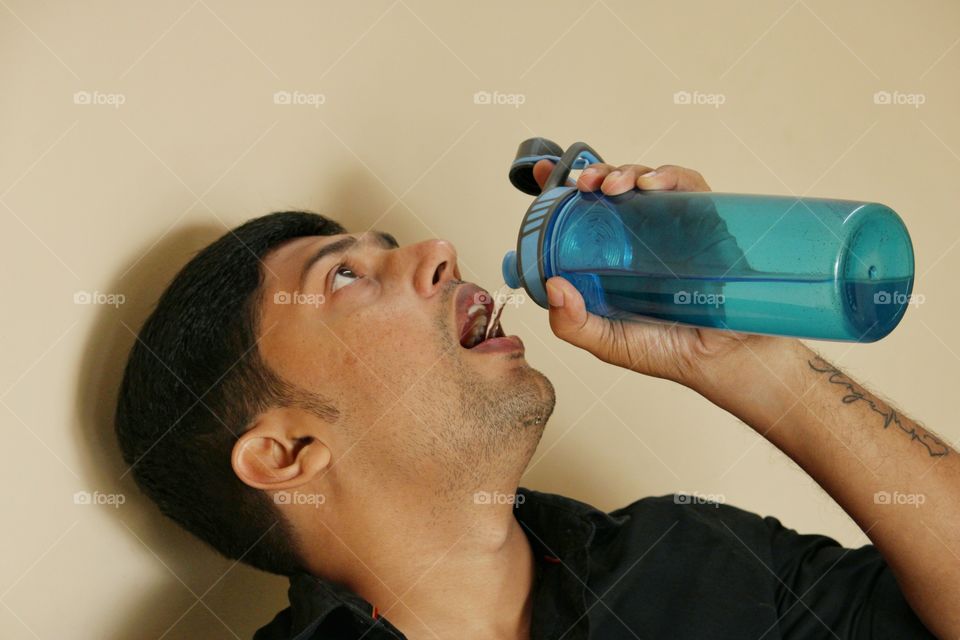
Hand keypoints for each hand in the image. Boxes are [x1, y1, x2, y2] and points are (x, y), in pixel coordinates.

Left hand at [532, 159, 787, 386]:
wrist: (723, 360)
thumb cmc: (666, 351)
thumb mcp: (607, 342)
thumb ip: (573, 323)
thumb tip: (552, 285)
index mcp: (610, 258)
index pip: (581, 215)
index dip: (562, 188)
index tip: (543, 172)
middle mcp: (638, 236)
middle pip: (612, 188)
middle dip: (594, 174)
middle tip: (583, 184)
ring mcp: (672, 225)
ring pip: (645, 181)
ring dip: (625, 172)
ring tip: (611, 185)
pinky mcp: (705, 219)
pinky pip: (687, 186)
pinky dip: (667, 176)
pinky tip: (650, 185)